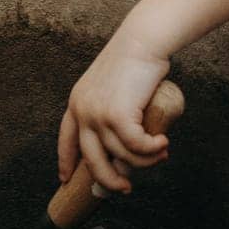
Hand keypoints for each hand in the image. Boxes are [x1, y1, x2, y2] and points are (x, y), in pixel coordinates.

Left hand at [56, 33, 170, 191]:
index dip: (66, 162)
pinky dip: (151, 149)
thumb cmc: (135, 59)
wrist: (143, 40)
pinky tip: (163, 143)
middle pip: (91, 160)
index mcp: (77, 102)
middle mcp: (82, 111)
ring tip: (161, 153)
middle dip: (107, 180)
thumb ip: (115, 110)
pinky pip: (136, 146)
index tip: (66, 179)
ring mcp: (98, 115)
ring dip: (144, 161)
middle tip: (124, 188)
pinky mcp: (117, 116)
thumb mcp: (114, 86)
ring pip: (121, 155)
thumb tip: (129, 145)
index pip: (65, 140)